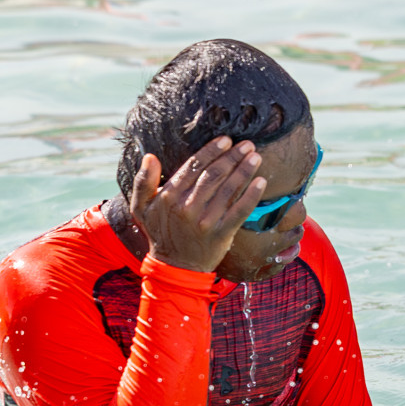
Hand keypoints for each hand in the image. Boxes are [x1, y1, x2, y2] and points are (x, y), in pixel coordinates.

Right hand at [129, 136, 265, 273]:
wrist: (176, 265)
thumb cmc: (161, 231)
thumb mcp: (141, 207)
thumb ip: (143, 182)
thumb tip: (150, 157)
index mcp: (169, 197)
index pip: (193, 167)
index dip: (211, 151)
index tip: (225, 140)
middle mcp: (187, 207)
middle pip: (214, 175)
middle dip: (232, 157)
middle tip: (247, 144)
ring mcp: (205, 221)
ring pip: (228, 189)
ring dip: (244, 171)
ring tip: (256, 157)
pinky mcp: (222, 233)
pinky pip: (240, 211)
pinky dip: (252, 195)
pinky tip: (262, 182)